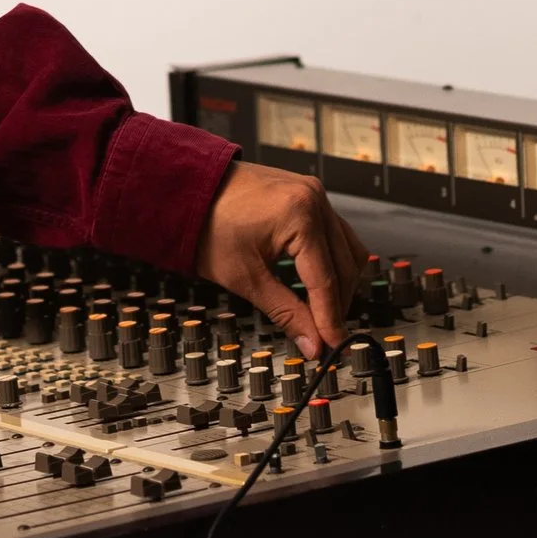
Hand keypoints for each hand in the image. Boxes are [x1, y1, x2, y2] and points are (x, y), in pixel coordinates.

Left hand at [192, 159, 370, 359]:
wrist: (188, 191)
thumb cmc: (208, 226)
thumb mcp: (245, 278)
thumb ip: (286, 313)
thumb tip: (313, 344)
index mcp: (300, 216)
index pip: (326, 280)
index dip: (331, 319)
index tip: (335, 346)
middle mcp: (315, 199)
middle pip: (345, 266)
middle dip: (337, 304)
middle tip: (325, 335)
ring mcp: (315, 193)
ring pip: (348, 249)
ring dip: (340, 282)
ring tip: (323, 312)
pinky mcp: (309, 194)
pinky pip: (336, 233)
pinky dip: (333, 260)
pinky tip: (319, 281)